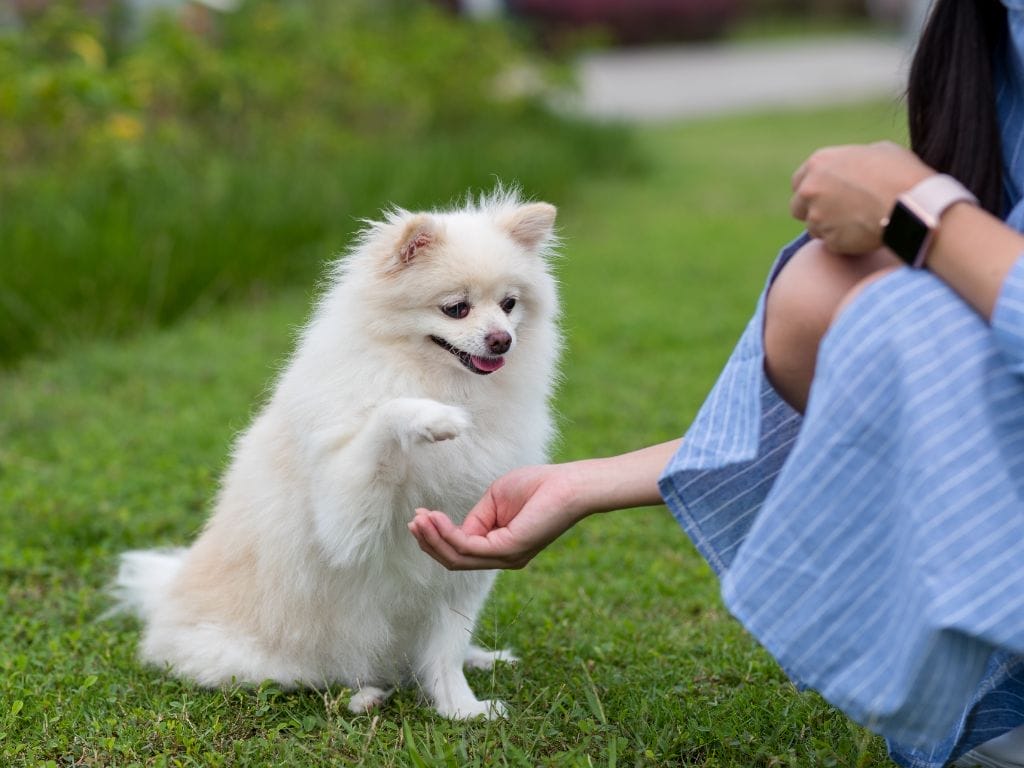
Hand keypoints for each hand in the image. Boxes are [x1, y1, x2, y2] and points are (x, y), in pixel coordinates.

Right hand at [408, 464, 583, 569]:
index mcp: (500, 547)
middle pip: (455, 560)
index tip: (421, 515)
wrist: (569, 484)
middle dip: (430, 541)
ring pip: (458, 558)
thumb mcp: (496, 500)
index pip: (461, 550)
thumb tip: (457, 530)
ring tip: (419, 520)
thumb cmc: (538, 486)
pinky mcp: (510, 550)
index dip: (437, 534)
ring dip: (433, 539)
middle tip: (413, 522)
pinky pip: (469, 547)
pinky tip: (435, 520)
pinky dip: (448, 535)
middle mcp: (503, 558)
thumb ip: (475, 517)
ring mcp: (507, 557)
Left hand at [790, 141, 932, 253]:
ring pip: (814, 229)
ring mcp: (818, 217)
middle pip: (798, 207)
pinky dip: (845, 243)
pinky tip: (865, 234)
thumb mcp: (876, 151)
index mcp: (819, 163)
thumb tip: (850, 168)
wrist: (913, 203)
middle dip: (813, 211)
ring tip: (858, 223)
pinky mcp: (830, 241)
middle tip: (837, 213)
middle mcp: (811, 190)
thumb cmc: (900, 172)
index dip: (812, 190)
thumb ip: (851, 161)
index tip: (824, 196)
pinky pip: (832, 245)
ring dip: (830, 229)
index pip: (798, 182)